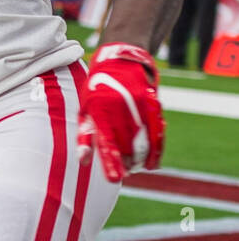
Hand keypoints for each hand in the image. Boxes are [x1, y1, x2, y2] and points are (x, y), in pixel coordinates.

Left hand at [77, 43, 164, 181]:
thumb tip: (82, 161)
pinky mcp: (153, 104)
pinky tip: (153, 163)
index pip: (105, 142)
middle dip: (128, 162)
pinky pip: (157, 132)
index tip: (115, 179)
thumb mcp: (86, 110)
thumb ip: (85, 136)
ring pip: (143, 141)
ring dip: (142, 159)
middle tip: (126, 171)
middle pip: (127, 145)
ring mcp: (137, 106)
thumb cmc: (97, 90)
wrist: (120, 61)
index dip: (111, 162)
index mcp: (99, 110)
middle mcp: (118, 108)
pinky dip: (157, 150)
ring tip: (137, 167)